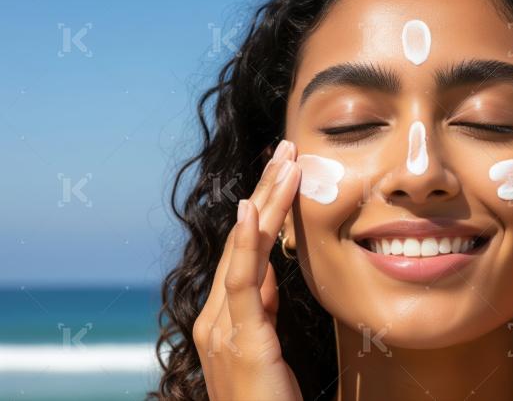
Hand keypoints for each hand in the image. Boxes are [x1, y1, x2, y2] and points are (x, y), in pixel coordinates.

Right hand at [192, 140, 302, 400]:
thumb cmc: (268, 399)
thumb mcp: (267, 342)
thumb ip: (263, 307)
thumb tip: (271, 272)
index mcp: (224, 316)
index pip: (246, 249)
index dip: (263, 209)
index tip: (281, 172)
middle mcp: (216, 315)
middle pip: (242, 240)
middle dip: (264, 191)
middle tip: (285, 149)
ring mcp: (222, 326)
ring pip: (244, 250)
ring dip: (264, 202)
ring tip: (284, 162)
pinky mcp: (240, 339)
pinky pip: (240, 283)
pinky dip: (243, 244)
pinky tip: (248, 211)